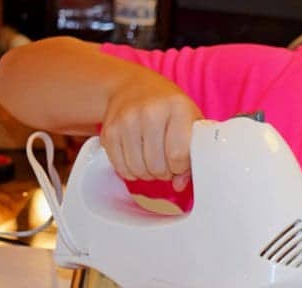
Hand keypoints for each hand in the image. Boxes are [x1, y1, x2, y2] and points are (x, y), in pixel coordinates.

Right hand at [100, 72, 202, 190]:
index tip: (180, 163)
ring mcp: (127, 119)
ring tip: (152, 163)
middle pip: (157, 165)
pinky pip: (120, 167)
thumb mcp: (190, 122)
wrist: (135, 87)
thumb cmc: (169, 108)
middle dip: (164, 173)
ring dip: (147, 174)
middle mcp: (151, 111)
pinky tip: (137, 160)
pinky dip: (130, 171)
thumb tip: (179, 185)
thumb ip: (192, 154)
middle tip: (166, 165)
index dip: (180, 168)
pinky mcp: (109, 130)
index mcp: (178, 108)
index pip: (178, 155)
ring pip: (138, 169)